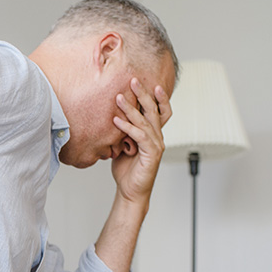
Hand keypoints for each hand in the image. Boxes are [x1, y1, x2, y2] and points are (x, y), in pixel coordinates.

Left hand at [110, 79, 171, 204]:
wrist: (131, 191)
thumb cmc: (127, 170)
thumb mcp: (122, 146)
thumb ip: (122, 132)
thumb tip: (111, 116)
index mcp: (152, 134)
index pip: (160, 112)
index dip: (159, 98)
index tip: (151, 83)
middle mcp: (157, 137)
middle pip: (153, 111)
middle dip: (143, 94)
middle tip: (133, 80)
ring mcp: (156, 145)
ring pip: (145, 122)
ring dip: (131, 109)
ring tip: (118, 97)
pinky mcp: (151, 154)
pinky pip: (139, 136)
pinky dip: (127, 127)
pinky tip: (116, 120)